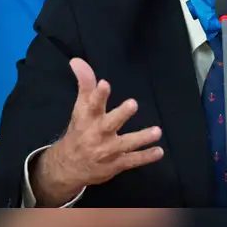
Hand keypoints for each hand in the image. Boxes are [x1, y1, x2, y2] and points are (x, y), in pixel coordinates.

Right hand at [32, 58, 163, 206]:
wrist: (68, 167)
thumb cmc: (79, 131)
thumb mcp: (80, 108)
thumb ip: (85, 83)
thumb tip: (77, 60)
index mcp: (88, 118)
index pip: (92, 104)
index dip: (98, 94)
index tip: (105, 83)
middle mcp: (97, 134)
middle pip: (109, 124)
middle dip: (121, 114)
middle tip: (133, 103)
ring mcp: (107, 150)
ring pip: (125, 144)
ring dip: (141, 138)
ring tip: (157, 131)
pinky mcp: (115, 163)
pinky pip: (132, 160)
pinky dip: (146, 157)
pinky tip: (159, 151)